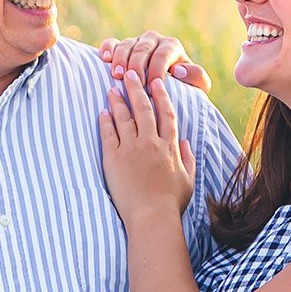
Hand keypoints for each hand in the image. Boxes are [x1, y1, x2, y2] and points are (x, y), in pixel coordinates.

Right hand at [97, 31, 211, 92]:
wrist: (164, 87)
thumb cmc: (182, 87)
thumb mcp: (196, 85)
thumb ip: (196, 76)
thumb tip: (177, 70)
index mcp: (172, 46)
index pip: (163, 55)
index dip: (157, 69)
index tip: (151, 86)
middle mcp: (154, 40)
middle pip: (143, 49)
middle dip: (136, 65)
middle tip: (130, 81)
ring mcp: (136, 42)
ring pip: (127, 45)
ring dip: (120, 59)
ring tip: (117, 75)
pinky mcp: (121, 46)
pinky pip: (112, 42)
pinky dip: (107, 48)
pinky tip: (105, 59)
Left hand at [99, 66, 195, 221]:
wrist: (152, 217)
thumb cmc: (170, 203)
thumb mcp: (187, 179)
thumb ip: (187, 158)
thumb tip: (184, 141)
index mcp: (169, 146)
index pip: (166, 114)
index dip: (161, 96)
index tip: (156, 83)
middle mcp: (151, 142)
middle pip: (143, 108)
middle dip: (136, 88)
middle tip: (130, 73)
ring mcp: (131, 148)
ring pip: (124, 117)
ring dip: (118, 100)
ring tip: (112, 87)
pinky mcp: (114, 158)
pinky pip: (108, 133)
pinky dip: (105, 120)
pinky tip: (103, 111)